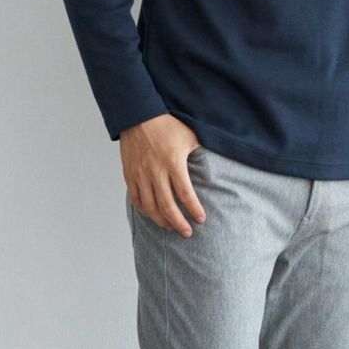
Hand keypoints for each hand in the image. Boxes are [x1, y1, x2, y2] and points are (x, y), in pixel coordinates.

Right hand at [119, 114, 206, 236]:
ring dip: (161, 221)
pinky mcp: (129, 174)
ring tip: (171, 227)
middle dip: (179, 223)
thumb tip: (218, 161)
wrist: (138, 115)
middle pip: (167, 206)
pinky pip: (136, 199)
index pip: (185, 194)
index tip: (201, 219)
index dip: (194, 210)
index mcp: (173, 163)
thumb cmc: (166, 125)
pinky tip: (153, 215)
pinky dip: (145, 211)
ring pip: (150, 207)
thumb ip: (202, 151)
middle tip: (187, 233)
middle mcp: (155, 171)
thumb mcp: (190, 135)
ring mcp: (140, 174)